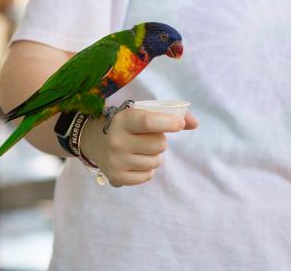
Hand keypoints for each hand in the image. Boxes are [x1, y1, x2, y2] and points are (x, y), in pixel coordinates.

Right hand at [80, 109, 197, 186]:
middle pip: (158, 145)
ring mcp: (116, 161)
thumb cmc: (127, 125)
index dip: (167, 123)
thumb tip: (195, 124)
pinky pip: (148, 176)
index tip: (180, 124)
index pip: (147, 122)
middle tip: (148, 137)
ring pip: (156, 162)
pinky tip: (134, 160)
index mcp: (122, 120)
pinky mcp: (117, 178)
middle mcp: (116, 141)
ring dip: (154, 155)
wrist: (95, 140)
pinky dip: (147, 169)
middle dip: (160, 141)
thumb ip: (169, 116)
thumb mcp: (141, 113)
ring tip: (140, 149)